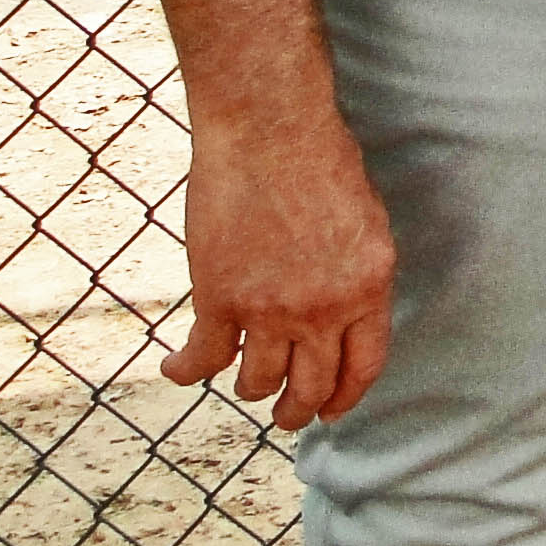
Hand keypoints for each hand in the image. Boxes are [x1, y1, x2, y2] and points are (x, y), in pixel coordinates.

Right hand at [163, 102, 395, 428]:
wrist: (270, 129)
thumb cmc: (322, 161)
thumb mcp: (365, 223)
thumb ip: (356, 277)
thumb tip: (344, 317)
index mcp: (368, 286)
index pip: (364, 366)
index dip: (346, 397)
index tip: (333, 412)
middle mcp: (322, 309)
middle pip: (311, 386)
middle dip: (298, 410)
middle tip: (287, 416)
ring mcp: (268, 309)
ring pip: (257, 383)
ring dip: (251, 390)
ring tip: (246, 387)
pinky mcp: (218, 300)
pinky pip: (202, 359)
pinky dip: (184, 370)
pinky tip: (176, 368)